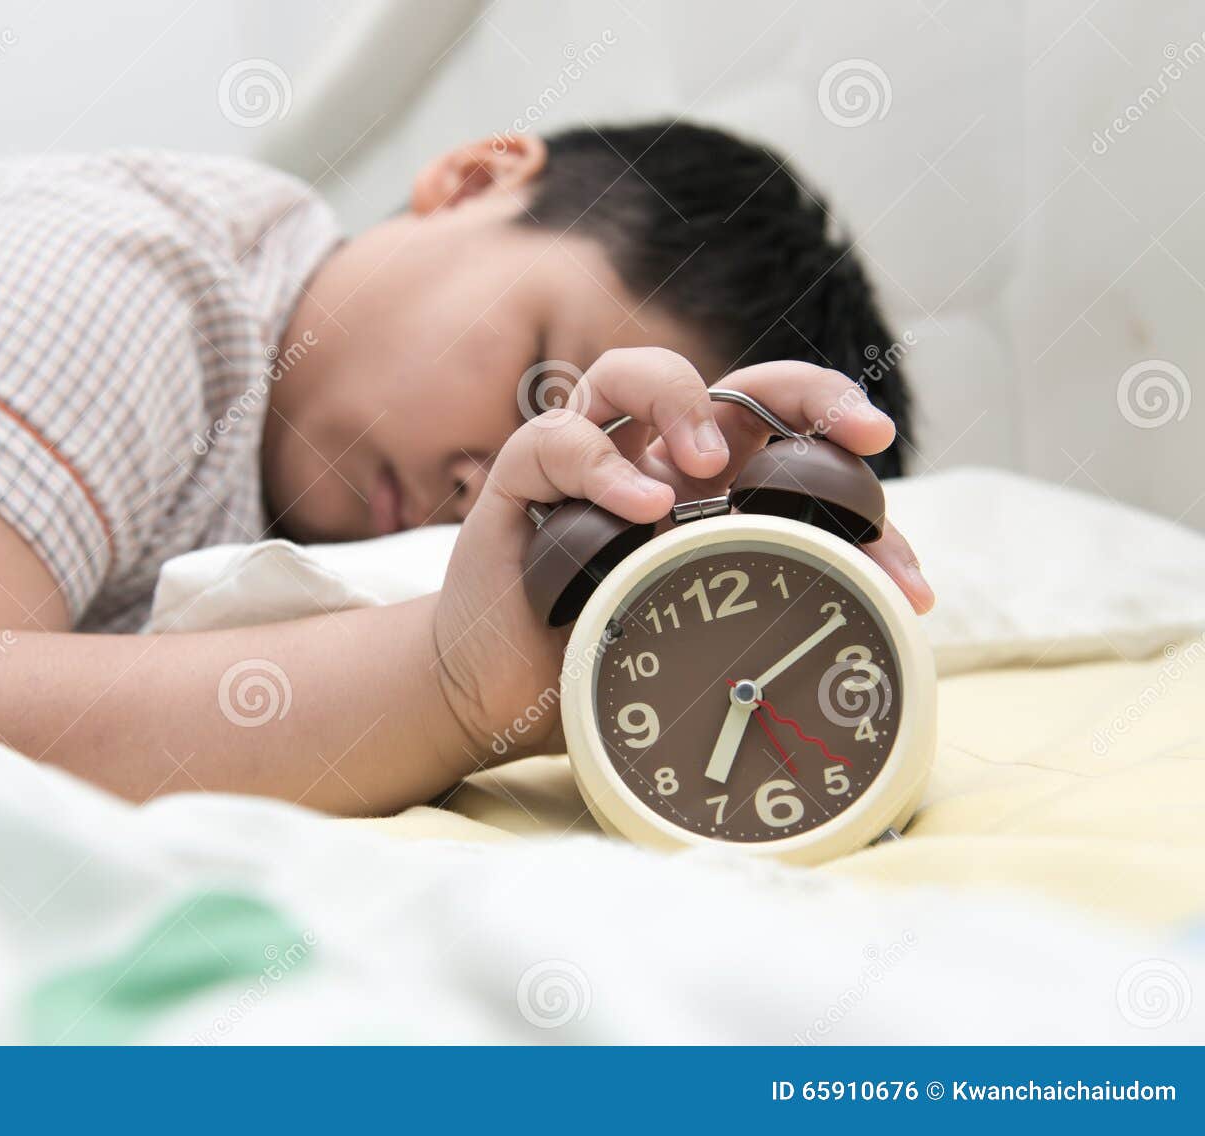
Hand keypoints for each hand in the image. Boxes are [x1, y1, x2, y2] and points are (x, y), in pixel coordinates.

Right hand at [430, 349, 933, 764]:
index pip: (783, 432)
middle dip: (801, 391)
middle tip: (850, 436)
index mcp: (706, 488)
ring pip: (627, 374)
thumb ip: (777, 606)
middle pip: (729, 383)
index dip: (833, 430)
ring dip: (680, 403)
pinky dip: (600, 465)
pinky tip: (640, 508)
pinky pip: (554, 442)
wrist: (499, 696)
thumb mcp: (707, 638)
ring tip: (710, 462)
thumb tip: (890, 606)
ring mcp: (584, 463)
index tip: (882, 467)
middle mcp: (650, 460)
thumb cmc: (605, 660)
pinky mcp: (521, 483)